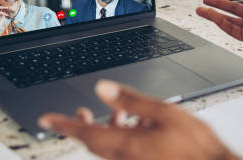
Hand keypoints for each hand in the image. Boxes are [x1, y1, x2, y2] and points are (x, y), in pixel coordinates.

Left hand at [39, 80, 237, 159]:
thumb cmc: (196, 148)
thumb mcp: (165, 113)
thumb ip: (131, 100)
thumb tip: (102, 89)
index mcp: (127, 145)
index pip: (84, 134)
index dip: (63, 125)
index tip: (45, 119)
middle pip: (94, 143)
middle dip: (84, 126)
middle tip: (79, 114)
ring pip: (109, 149)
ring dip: (106, 131)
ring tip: (117, 113)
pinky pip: (123, 155)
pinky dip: (122, 139)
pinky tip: (137, 127)